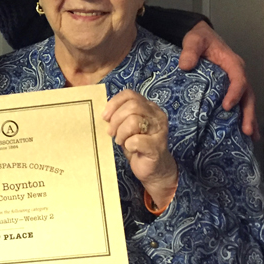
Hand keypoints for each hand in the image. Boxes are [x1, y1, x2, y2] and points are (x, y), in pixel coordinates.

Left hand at [104, 89, 177, 208]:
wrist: (154, 169)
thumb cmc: (137, 145)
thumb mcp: (127, 127)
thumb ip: (120, 116)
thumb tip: (104, 112)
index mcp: (149, 107)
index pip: (130, 95)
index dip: (114, 103)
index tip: (105, 116)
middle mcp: (157, 116)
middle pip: (132, 106)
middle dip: (116, 119)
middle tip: (111, 132)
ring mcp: (159, 131)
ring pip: (134, 121)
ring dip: (121, 133)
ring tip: (121, 141)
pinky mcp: (156, 147)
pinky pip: (136, 140)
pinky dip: (128, 145)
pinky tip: (130, 149)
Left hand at [178, 21, 258, 139]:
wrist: (199, 37)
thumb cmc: (198, 39)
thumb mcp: (194, 40)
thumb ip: (190, 51)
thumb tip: (186, 65)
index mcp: (232, 63)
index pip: (238, 79)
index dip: (235, 93)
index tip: (226, 106)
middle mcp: (237, 74)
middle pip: (247, 95)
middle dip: (248, 113)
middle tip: (246, 131)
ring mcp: (235, 82)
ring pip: (246, 102)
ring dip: (248, 119)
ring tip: (250, 137)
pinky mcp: (229, 89)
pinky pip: (238, 104)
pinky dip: (241, 118)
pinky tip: (242, 134)